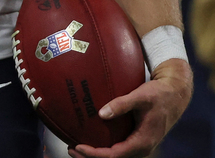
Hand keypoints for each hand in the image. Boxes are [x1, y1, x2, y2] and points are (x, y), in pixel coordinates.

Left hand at [67, 59, 192, 157]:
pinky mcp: (138, 139)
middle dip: (91, 157)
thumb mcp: (140, 96)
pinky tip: (93, 139)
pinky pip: (120, 149)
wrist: (175, 94)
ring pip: (116, 156)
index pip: (114, 155)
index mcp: (142, 142)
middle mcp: (141, 148)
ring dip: (97, 154)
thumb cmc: (159, 94)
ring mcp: (140, 145)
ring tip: (77, 147)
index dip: (94, 154)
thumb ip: (121, 104)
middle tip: (70, 148)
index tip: (77, 146)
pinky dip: (105, 148)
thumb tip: (101, 113)